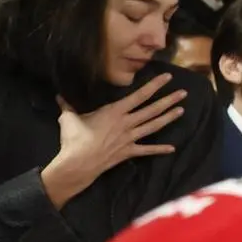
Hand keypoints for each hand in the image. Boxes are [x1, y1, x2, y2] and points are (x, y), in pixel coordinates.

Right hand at [42, 73, 184, 207]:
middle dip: (168, 100)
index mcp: (115, 112)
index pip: (139, 95)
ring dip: (168, 118)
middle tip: (183, 93)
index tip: (167, 78)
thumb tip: (58, 95)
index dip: (154, 85)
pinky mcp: (129, 152)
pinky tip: (172, 148)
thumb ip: (67, 106)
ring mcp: (130, 138)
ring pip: (153, 126)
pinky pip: (147, 150)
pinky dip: (159, 149)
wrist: (78, 163)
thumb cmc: (74, 138)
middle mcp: (126, 123)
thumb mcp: (69, 118)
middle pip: (152, 110)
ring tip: (181, 110)